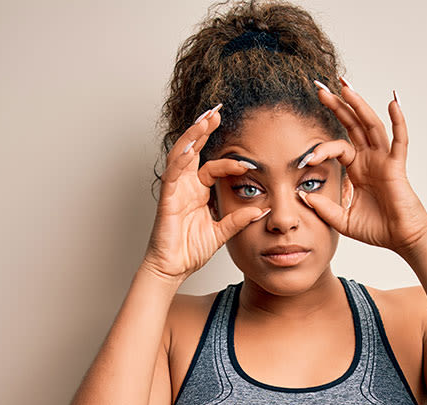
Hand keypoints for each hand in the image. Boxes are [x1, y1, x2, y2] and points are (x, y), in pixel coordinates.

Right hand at [142, 105, 269, 281]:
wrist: (172, 269)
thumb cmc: (189, 250)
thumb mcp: (222, 232)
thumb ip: (238, 219)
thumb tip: (260, 210)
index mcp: (198, 192)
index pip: (213, 167)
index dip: (230, 162)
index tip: (248, 161)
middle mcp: (185, 187)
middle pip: (193, 151)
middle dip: (204, 130)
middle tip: (217, 112)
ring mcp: (174, 191)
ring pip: (181, 156)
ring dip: (192, 136)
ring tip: (204, 119)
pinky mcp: (166, 199)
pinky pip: (172, 175)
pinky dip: (180, 160)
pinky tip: (189, 147)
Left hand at [299, 79, 426, 256]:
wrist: (401, 239)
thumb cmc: (377, 229)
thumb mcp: (342, 219)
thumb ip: (323, 208)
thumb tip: (303, 195)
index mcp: (357, 169)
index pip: (337, 147)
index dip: (320, 149)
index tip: (304, 159)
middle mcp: (370, 159)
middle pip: (352, 125)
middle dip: (337, 106)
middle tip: (320, 89)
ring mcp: (384, 159)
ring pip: (371, 125)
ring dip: (358, 105)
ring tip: (345, 87)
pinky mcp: (396, 166)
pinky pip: (399, 140)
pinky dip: (398, 121)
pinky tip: (392, 102)